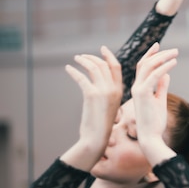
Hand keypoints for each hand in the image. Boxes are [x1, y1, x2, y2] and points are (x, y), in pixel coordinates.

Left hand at [61, 46, 122, 170]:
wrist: (96, 138)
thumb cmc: (100, 125)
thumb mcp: (108, 106)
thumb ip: (107, 93)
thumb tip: (97, 83)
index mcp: (119, 91)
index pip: (116, 67)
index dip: (109, 56)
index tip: (102, 49)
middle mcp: (113, 89)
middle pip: (103, 65)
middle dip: (92, 57)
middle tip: (82, 56)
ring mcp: (103, 91)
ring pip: (93, 68)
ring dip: (83, 61)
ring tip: (76, 59)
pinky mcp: (91, 94)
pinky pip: (81, 77)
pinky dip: (74, 71)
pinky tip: (68, 69)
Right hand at [131, 43, 177, 166]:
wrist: (150, 137)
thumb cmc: (155, 122)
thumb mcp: (160, 101)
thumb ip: (161, 87)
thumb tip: (166, 75)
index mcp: (139, 88)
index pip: (142, 67)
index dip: (150, 55)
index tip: (159, 46)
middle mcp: (136, 87)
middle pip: (144, 63)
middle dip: (158, 53)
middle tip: (174, 50)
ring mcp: (138, 90)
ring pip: (149, 66)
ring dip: (163, 58)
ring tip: (176, 54)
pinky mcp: (143, 94)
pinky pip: (154, 75)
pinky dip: (164, 67)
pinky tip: (174, 63)